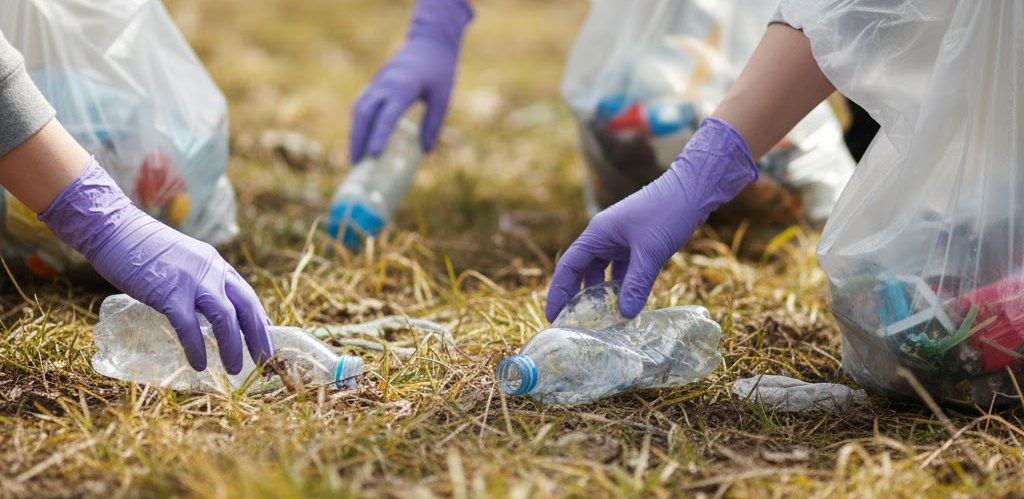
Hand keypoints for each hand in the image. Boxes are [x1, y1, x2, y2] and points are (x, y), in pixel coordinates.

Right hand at [39, 158, 272, 373]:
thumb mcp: (182, 260)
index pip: (246, 294)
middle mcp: (210, 271)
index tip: (265, 336)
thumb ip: (197, 280)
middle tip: (264, 359)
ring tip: (235, 369)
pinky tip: (199, 365)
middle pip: (246, 306)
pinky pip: (189, 326)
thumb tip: (205, 306)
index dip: (258, 317)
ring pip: (225, 318)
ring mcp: (191, 281)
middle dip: (258, 335)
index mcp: (214, 264)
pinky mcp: (168, 292)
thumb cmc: (141, 248)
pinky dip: (196, 347)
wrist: (115, 229)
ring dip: (233, 346)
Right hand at [349, 0, 472, 161]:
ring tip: (356, 157)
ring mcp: (378, 83)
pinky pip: (362, 104)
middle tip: (357, 164)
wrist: (430, 40)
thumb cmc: (440, 70)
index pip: (387, 114)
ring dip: (355, 132)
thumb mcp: (442, 97)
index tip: (373, 154)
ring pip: (359, 108)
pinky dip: (359, 123)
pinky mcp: (376, 84)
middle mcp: (386, 84)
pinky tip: (361, 140)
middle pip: (364, 112)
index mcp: (404, 87)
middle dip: (358, 138)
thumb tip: (424, 151)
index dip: (379, 135)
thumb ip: (433, 124)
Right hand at [546, 118, 758, 320]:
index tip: (554, 316)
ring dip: (602, 293)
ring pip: (602, 271)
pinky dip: (621, 286)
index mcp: (598, 234)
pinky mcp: (636, 244)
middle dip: (577, 297)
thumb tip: (625, 314)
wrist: (693, 190)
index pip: (569, 267)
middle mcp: (604, 237)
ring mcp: (620, 240)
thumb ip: (636, 283)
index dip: (559, 292)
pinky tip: (625, 303)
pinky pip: (621, 269)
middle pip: (582, 271)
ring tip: (600, 319)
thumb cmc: (668, 213)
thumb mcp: (650, 251)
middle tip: (574, 324)